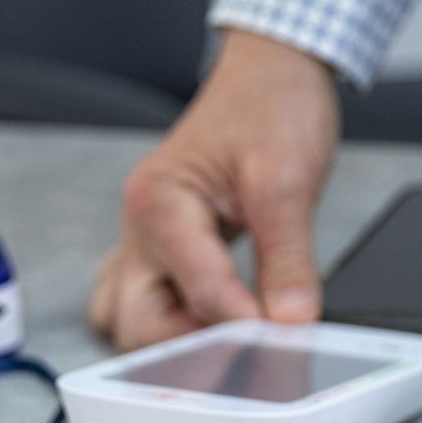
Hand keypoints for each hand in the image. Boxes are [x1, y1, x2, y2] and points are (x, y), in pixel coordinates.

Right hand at [89, 31, 339, 348]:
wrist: (270, 73)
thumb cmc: (269, 107)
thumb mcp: (288, 180)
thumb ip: (289, 259)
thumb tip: (291, 320)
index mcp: (159, 202)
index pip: (198, 292)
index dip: (244, 324)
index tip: (283, 339)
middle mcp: (139, 226)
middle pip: (136, 323)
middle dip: (189, 347)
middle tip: (249, 349)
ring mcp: (143, 240)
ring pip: (130, 319)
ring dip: (174, 340)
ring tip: (230, 335)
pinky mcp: (160, 249)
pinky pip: (146, 301)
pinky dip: (175, 322)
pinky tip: (215, 320)